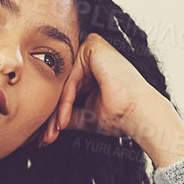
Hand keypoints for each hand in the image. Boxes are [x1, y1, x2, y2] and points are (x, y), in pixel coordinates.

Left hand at [42, 33, 183, 166]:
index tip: (47, 136)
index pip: (64, 89)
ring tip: (54, 131)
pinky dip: (66, 100)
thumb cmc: (119, 114)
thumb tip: (50, 122)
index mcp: (91, 69)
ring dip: (57, 110)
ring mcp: (91, 49)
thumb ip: (68, 112)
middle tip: (46, 137)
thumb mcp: (86, 115)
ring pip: (62, 83)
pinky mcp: (93, 47)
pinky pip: (70, 77)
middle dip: (53, 114)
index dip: (55, 113)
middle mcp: (90, 56)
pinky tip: (64, 117)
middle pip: (61, 85)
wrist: (138, 113)